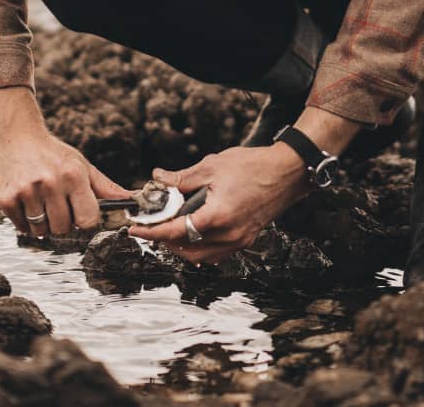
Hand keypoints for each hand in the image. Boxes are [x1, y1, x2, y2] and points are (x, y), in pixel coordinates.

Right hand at [0, 87, 131, 238]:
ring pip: (41, 231)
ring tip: (39, 201)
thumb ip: (104, 186)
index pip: (88, 220)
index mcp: (73, 175)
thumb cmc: (51, 152)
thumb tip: (129, 199)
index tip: (79, 213)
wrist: (13, 134)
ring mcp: (27, 191)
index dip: (84, 220)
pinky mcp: (6, 198)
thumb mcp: (80, 164)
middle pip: (63, 229)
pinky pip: (21, 227)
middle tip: (55, 204)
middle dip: (61, 222)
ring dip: (41, 223)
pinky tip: (25, 201)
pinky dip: (24, 221)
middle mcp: (51, 183)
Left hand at [127, 144, 309, 263]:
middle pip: (187, 250)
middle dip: (165, 242)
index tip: (136, 229)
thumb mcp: (213, 166)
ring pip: (201, 256)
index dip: (152, 232)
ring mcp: (239, 240)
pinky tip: (194, 232)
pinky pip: (217, 252)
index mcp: (218, 217)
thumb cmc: (254, 166)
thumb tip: (159, 178)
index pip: (176, 232)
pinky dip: (200, 247)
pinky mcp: (246, 239)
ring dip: (182, 247)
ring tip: (170, 230)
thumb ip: (183, 178)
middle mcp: (229, 235)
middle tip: (151, 227)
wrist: (287, 172)